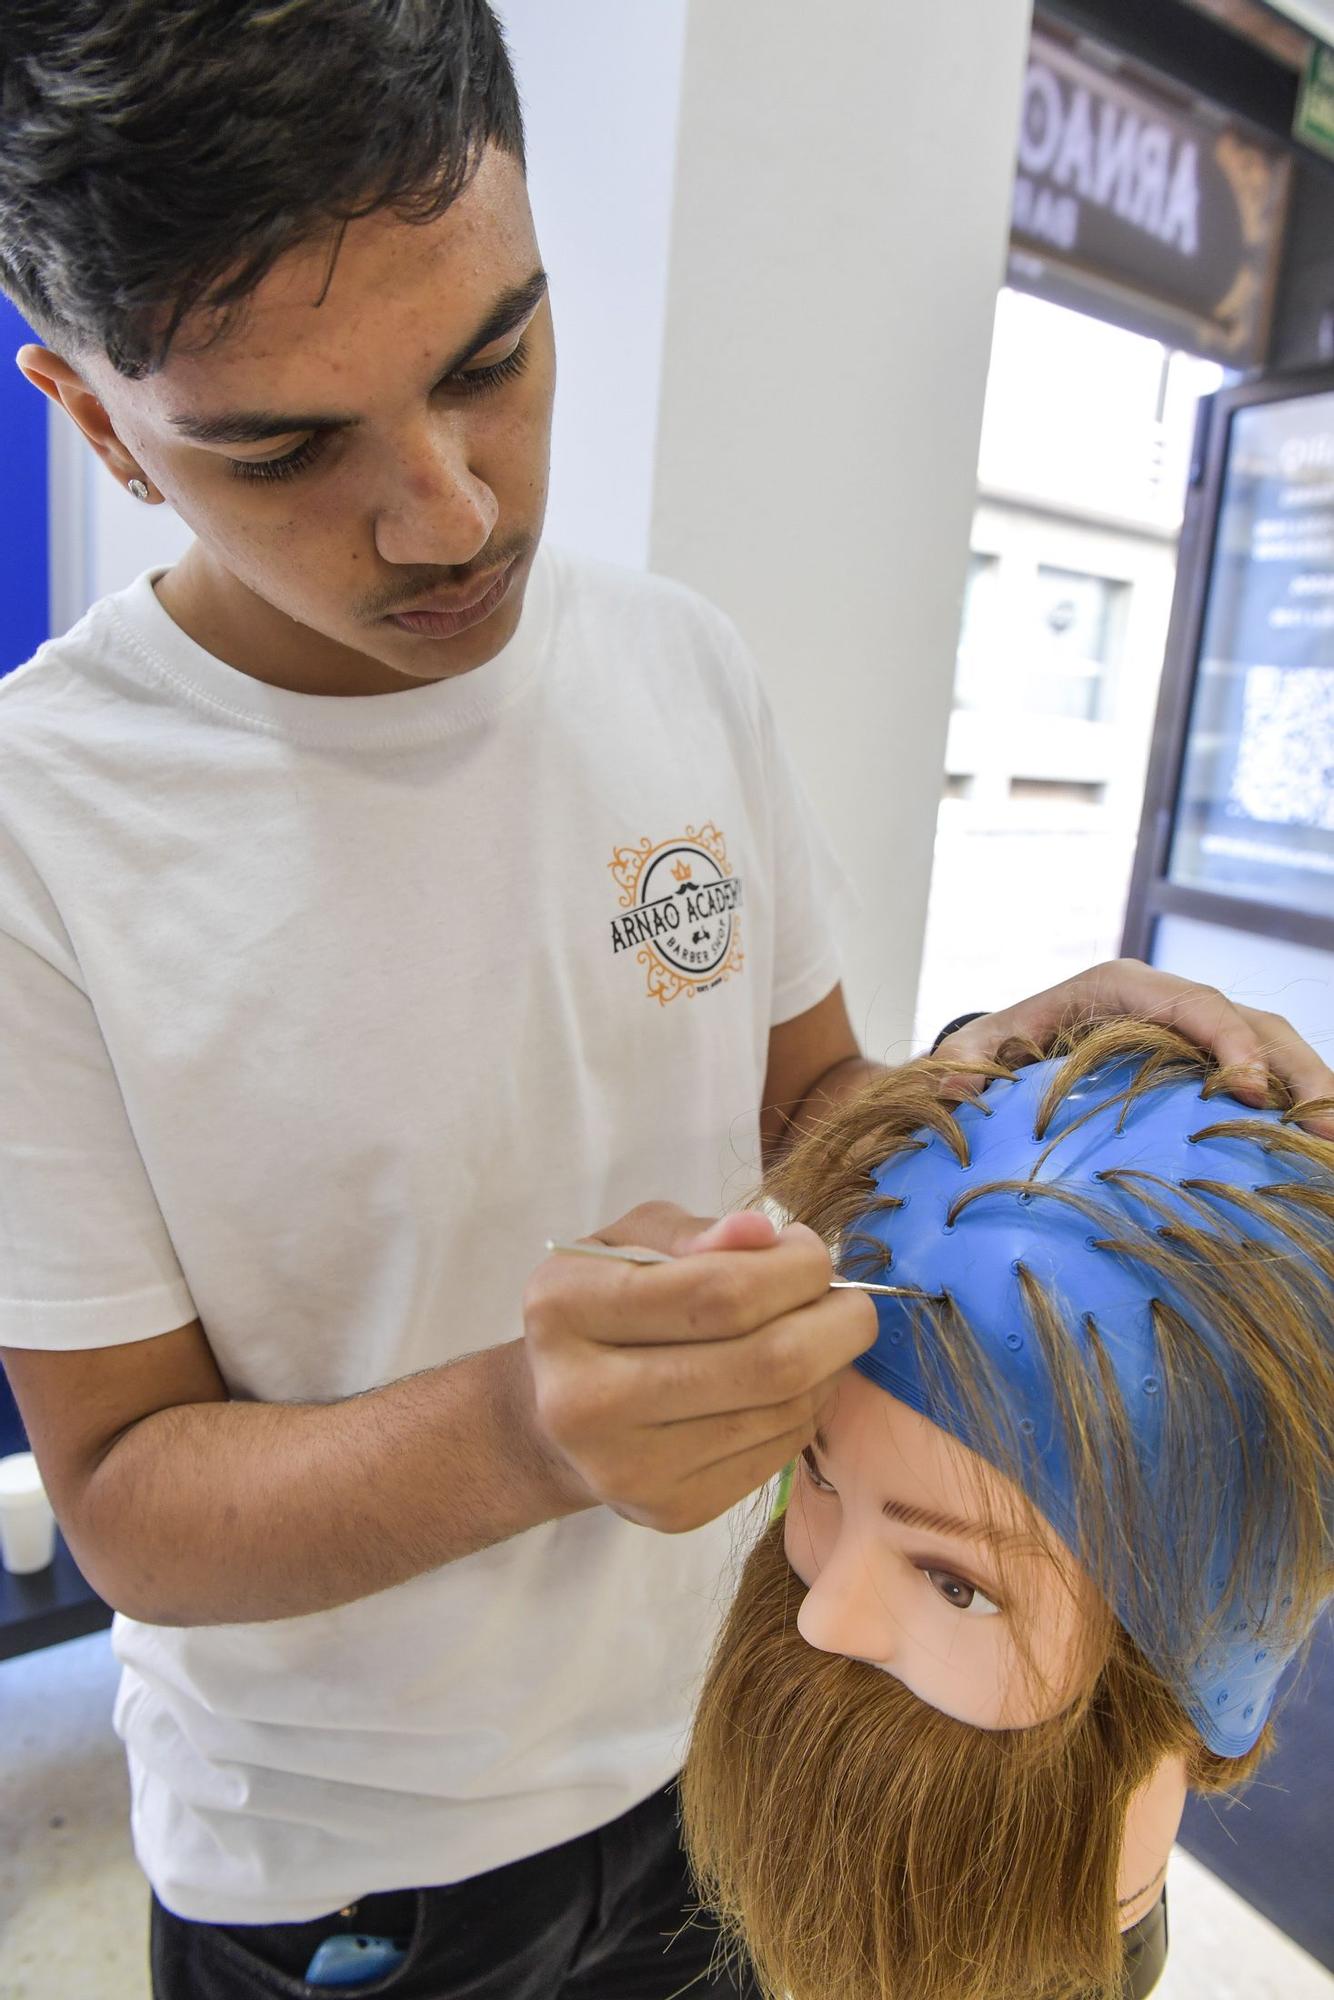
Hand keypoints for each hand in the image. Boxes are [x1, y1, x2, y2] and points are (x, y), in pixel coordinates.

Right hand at [521, 1202, 876, 1532]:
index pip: (719, 1291)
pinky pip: (778, 1452)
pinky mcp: (671, 1511)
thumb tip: (762, 1233)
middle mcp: (584, 1399)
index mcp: (565, 1309)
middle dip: (837, 1322)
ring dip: (829, 1366)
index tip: (810, 1253)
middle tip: (849, 1301)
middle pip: (767, 1362)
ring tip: (819, 1335)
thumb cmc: (606, 1305)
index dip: (794, 1269)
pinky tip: (794, 1384)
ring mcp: (628, 1468)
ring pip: (784, 1410)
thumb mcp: (631, 1243)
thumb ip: (696, 1232)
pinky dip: (807, 1409)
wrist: (558, 1418)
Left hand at [934, 957, 1333, 1138]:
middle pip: (1255, 1024)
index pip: (1195, 1004)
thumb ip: (964, 1061)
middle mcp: (1172, 1003)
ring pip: (1275, 1049)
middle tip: (1325, 1126)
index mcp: (1125, 987)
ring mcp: (1198, 1033)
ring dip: (1311, 1092)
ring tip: (1332, 1143)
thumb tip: (955, 1083)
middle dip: (1296, 1071)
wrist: (1011, 1043)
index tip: (1249, 1089)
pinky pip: (1266, 1079)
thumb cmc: (999, 1043)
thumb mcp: (976, 1046)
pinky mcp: (1208, 1065)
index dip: (1228, 1043)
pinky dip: (1294, 1110)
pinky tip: (1312, 1153)